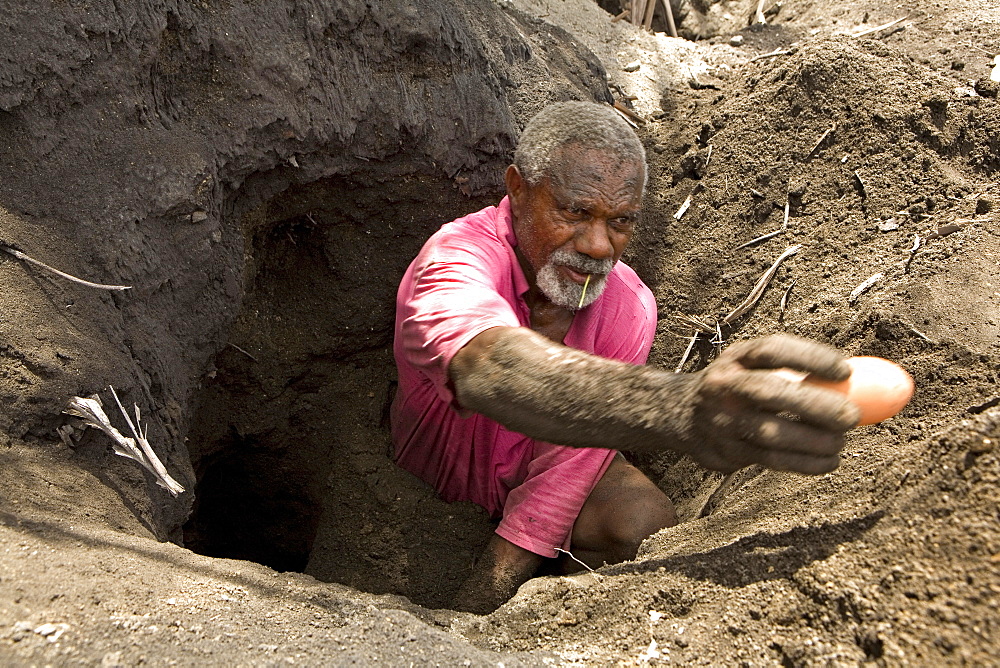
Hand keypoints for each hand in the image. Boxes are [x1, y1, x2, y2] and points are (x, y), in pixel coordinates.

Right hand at [687, 335, 860, 473]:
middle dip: (815, 404)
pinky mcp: (724, 451)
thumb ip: (795, 372)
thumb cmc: (740, 387)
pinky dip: (805, 463)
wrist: (680, 414)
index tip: (846, 370)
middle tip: (851, 417)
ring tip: (840, 442)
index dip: (810, 357)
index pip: (772, 350)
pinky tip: (828, 461)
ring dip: (813, 440)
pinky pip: (770, 460)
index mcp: (736, 358)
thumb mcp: (753, 367)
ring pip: (771, 432)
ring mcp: (721, 420)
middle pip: (770, 391)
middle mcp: (723, 385)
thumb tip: (862, 383)